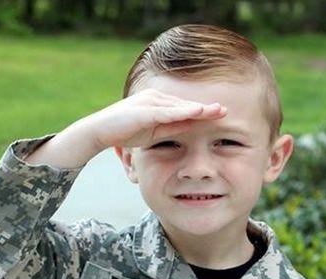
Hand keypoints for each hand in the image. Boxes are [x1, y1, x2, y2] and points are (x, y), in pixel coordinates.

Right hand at [86, 88, 227, 150]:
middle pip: (186, 104)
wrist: (99, 132)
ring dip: (198, 108)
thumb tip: (193, 128)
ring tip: (216, 111)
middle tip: (226, 110)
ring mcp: (149, 102)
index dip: (204, 111)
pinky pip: (167, 111)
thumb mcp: (156, 133)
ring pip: (179, 106)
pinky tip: (196, 112)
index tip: (222, 114)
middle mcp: (156, 98)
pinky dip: (183, 111)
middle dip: (206, 108)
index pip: (186, 107)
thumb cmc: (126, 132)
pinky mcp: (143, 110)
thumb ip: (173, 128)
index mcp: (159, 104)